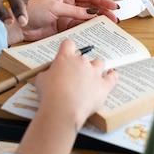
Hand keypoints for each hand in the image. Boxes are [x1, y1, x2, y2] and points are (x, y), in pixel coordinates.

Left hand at [5, 0, 119, 43]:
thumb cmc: (32, 12)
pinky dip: (88, 29)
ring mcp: (67, 17)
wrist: (20, 26)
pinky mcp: (64, 28)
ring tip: (109, 24)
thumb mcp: (55, 8)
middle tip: (114, 17)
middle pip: (90, 7)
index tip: (112, 5)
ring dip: (98, 21)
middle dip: (103, 11)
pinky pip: (79, 28)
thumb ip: (74, 12)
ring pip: (87, 18)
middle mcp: (68, 5)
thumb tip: (91, 13)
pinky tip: (96, 31)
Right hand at [17, 39, 117, 153]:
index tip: (66, 53)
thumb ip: (47, 73)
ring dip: (96, 67)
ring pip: (99, 63)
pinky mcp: (103, 86)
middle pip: (84, 56)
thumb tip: (48, 75)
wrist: (63, 108)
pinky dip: (112, 76)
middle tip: (74, 75)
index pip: (68, 44)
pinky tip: (111, 75)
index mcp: (65, 58)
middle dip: (79, 64)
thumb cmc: (50, 95)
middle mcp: (81, 62)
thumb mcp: (41, 80)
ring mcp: (94, 73)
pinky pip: (112, 77)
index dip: (67, 48)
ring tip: (92, 75)